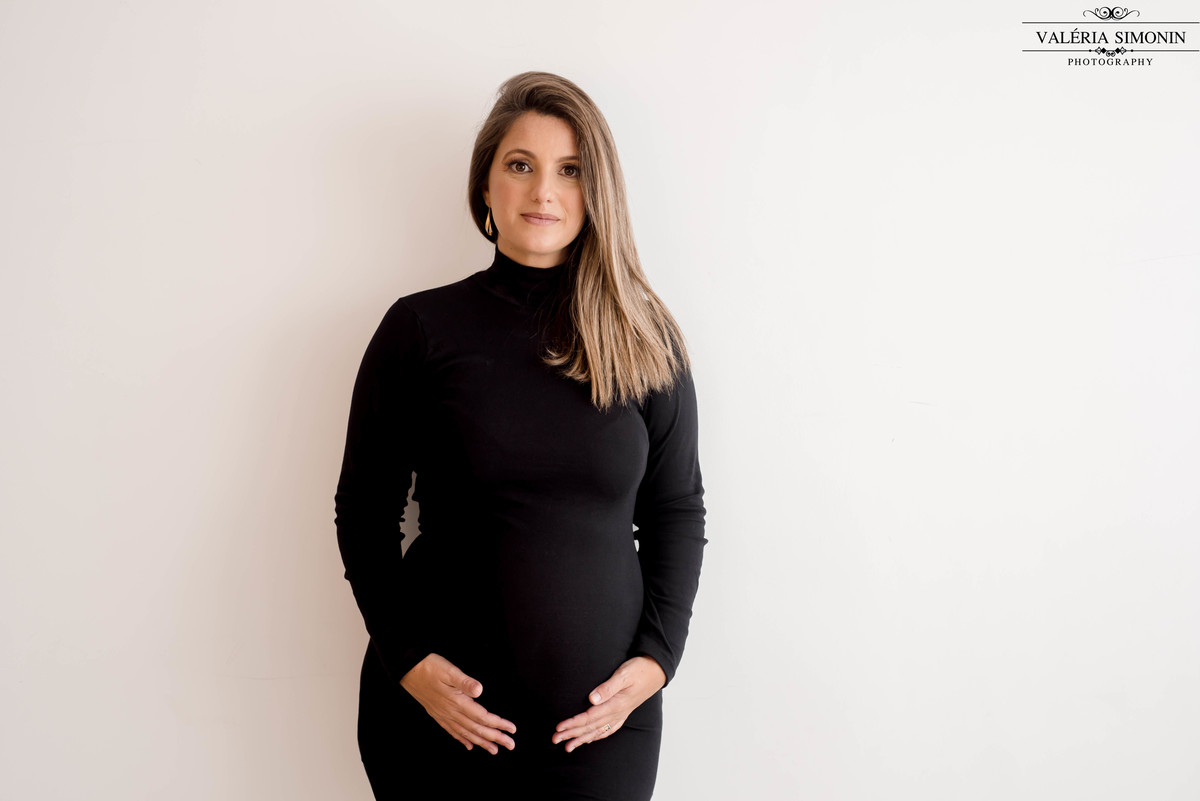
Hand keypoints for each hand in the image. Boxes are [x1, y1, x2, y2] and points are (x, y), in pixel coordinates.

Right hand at [399, 653, 516, 754]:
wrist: (407, 670)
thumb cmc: (430, 667)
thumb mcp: (449, 670)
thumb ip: (464, 682)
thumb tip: (479, 690)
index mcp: (457, 702)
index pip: (482, 717)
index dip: (498, 724)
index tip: (512, 730)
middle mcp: (451, 712)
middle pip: (477, 729)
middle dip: (495, 738)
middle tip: (511, 745)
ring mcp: (444, 715)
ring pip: (466, 733)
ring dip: (481, 742)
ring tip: (494, 750)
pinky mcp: (438, 714)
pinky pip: (452, 731)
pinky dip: (462, 739)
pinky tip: (468, 745)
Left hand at [551, 656, 666, 752]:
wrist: (656, 671)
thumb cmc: (639, 669)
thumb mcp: (624, 674)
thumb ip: (608, 687)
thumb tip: (592, 699)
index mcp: (616, 704)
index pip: (589, 717)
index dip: (573, 723)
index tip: (559, 727)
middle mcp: (617, 712)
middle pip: (590, 727)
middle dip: (572, 734)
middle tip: (555, 739)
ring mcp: (621, 714)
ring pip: (598, 731)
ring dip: (582, 738)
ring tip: (568, 747)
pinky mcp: (623, 712)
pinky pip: (608, 729)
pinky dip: (597, 736)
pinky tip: (589, 739)